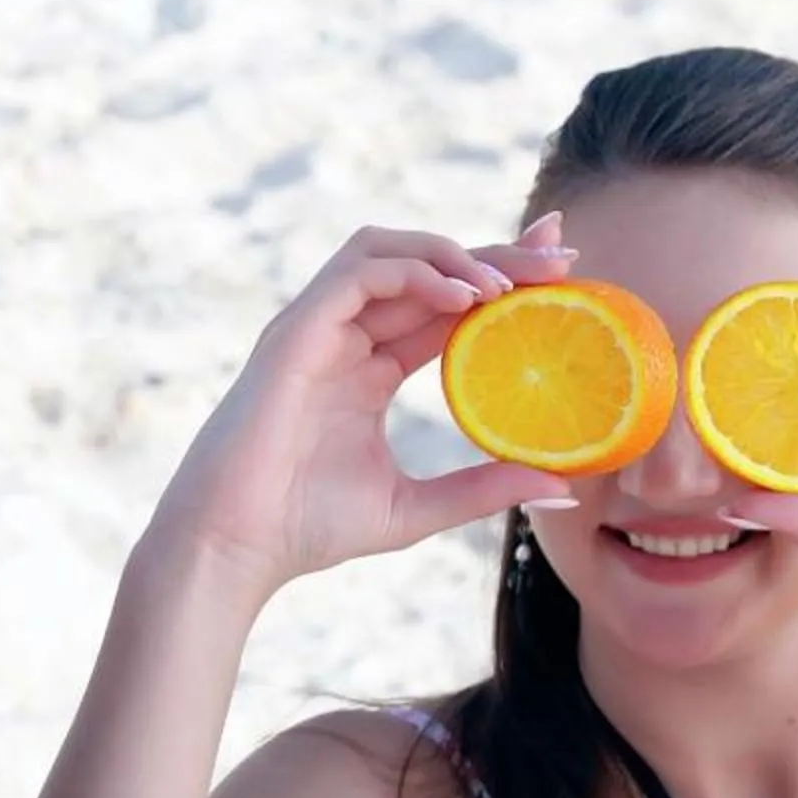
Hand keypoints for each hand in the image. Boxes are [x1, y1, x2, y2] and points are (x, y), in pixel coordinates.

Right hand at [143, 219, 577, 600]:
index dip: (498, 279)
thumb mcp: (417, 508)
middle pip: (424, 268)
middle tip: (560, 256)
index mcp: (366, 370)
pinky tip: (461, 298)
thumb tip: (563, 488)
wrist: (234, 546)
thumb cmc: (306, 530)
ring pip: (387, 252)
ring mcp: (315, 330)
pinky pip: (358, 273)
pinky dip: (413, 272)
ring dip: (452, 254)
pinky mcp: (294, 332)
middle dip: (494, 253)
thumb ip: (483, 488)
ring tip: (505, 282)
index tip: (562, 272)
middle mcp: (342, 339)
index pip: (441, 305)